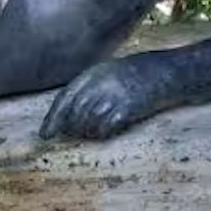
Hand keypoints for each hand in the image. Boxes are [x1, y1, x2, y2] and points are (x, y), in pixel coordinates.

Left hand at [39, 59, 154, 140]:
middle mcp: (99, 85)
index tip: (44, 135)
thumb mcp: (107, 72)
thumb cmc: (135, 73)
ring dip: (85, 132)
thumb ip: (88, 87)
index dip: (52, 118)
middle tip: (68, 138)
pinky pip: (104, 127)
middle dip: (68, 129)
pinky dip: (101, 133)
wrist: (165, 72)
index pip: (64, 98)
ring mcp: (112, 97)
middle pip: (73, 114)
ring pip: (86, 122)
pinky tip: (106, 131)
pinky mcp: (126, 109)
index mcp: (92, 74)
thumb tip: (69, 112)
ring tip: (91, 132)